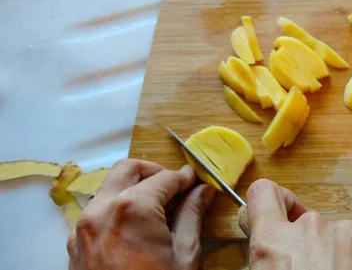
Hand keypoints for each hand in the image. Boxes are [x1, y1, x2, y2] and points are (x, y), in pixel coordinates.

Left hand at [67, 159, 215, 269]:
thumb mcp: (184, 255)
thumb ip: (192, 215)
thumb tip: (203, 192)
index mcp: (132, 208)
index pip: (164, 178)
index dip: (184, 178)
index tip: (195, 181)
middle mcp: (101, 210)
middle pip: (128, 169)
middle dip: (154, 172)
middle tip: (175, 186)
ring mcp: (83, 228)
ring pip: (108, 188)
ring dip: (133, 188)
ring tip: (157, 208)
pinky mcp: (75, 245)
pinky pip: (97, 212)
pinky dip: (117, 208)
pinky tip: (136, 227)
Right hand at [246, 179, 351, 269]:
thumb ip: (268, 256)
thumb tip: (271, 249)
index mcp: (276, 246)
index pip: (264, 195)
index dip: (270, 203)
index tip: (277, 212)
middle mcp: (314, 231)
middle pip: (310, 225)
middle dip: (315, 247)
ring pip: (346, 239)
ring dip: (347, 259)